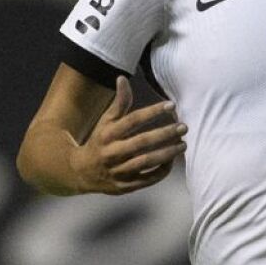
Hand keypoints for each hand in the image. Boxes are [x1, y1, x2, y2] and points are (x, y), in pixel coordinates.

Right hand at [70, 76, 187, 193]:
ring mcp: (118, 171)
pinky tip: (172, 161)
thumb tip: (122, 78)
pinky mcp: (124, 186)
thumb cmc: (99, 141)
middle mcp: (111, 152)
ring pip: (146, 162)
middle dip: (165, 134)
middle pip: (141, 142)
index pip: (132, 120)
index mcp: (107, 134)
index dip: (152, 112)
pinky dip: (161, 171)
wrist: (81, 172)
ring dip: (167, 153)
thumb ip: (119, 102)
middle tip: (184, 127)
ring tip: (183, 145)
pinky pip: (147, 179)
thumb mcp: (105, 121)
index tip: (171, 105)